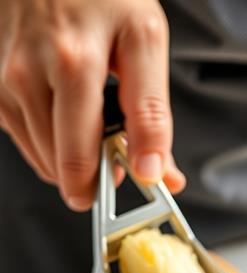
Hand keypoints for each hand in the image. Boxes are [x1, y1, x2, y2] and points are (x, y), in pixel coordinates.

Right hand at [0, 0, 184, 210]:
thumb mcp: (143, 40)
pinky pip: (26, 139)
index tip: (127, 182)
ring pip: (43, 160)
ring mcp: (6, 80)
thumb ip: (152, 113)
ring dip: (71, 159)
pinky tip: (65, 109)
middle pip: (61, 167)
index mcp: (73, 64)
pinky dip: (50, 139)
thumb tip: (156, 172)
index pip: (83, 157)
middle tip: (115, 155)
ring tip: (92, 122)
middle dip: (93, 175)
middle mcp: (29, 72)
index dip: (107, 183)